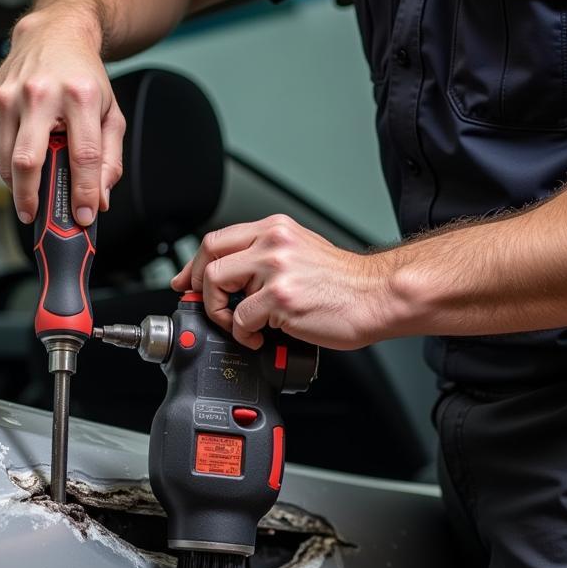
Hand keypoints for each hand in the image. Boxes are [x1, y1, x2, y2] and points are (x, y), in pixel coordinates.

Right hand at [0, 7, 125, 226]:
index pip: (82, 155)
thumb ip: (109, 159)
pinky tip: (20, 152)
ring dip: (18, 185)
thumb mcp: (110, 114)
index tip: (83, 215)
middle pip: (29, 163)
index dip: (83, 192)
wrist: (53, 34)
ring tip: (32, 186)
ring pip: (6, 163)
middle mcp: (38, 94)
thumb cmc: (82, 78)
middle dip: (31, 199)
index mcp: (78, 96)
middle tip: (35, 217)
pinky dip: (5, 163)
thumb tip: (98, 200)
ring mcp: (6, 98)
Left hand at [170, 214, 391, 350]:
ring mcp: (276, 268)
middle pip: (209, 257)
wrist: (379, 296)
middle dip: (200, 287)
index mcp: (275, 230)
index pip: (217, 239)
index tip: (187, 281)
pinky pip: (239, 318)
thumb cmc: (345, 283)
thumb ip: (266, 257)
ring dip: (220, 312)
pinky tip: (261, 338)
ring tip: (240, 325)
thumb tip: (232, 279)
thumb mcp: (302, 253)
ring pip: (217, 285)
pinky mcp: (280, 297)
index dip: (194, 264)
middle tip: (210, 306)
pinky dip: (243, 334)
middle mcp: (273, 242)